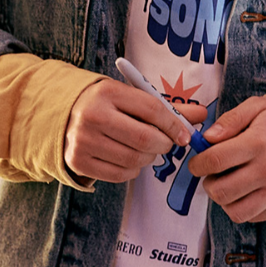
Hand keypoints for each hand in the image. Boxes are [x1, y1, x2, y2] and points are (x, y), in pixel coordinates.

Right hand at [64, 79, 186, 183]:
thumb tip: (201, 115)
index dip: (174, 125)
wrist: (63, 114)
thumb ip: (166, 108)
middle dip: (164, 145)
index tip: (185, 135)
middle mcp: (92, 115)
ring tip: (145, 150)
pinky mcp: (77, 161)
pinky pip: (119, 175)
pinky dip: (133, 171)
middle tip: (166, 144)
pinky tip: (130, 160)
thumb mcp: (131, 98)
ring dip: (149, 158)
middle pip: (144, 138)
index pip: (152, 109)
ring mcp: (82, 140)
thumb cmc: (107, 105)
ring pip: (134, 159)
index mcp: (108, 92)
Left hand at [188, 96, 265, 223]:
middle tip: (212, 175)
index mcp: (259, 143)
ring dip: (224, 200)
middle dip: (208, 184)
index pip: (215, 161)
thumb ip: (230, 121)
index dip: (198, 165)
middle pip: (221, 192)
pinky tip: (245, 190)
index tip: (197, 163)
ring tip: (228, 185)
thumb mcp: (258, 107)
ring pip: (235, 211)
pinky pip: (252, 216)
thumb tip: (207, 139)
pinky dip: (242, 207)